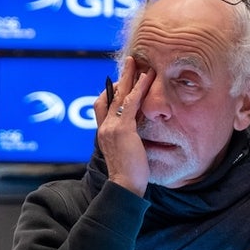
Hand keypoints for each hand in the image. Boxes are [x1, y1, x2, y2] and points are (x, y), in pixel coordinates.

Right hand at [94, 57, 153, 195]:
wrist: (125, 186)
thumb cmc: (129, 176)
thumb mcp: (126, 152)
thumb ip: (128, 139)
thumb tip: (139, 130)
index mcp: (103, 134)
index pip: (101, 107)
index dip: (110, 92)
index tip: (121, 82)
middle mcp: (104, 128)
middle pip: (109, 96)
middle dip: (120, 78)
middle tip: (130, 62)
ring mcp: (111, 127)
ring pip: (119, 95)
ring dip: (130, 77)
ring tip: (139, 63)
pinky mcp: (123, 129)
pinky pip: (131, 102)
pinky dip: (139, 87)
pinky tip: (147, 77)